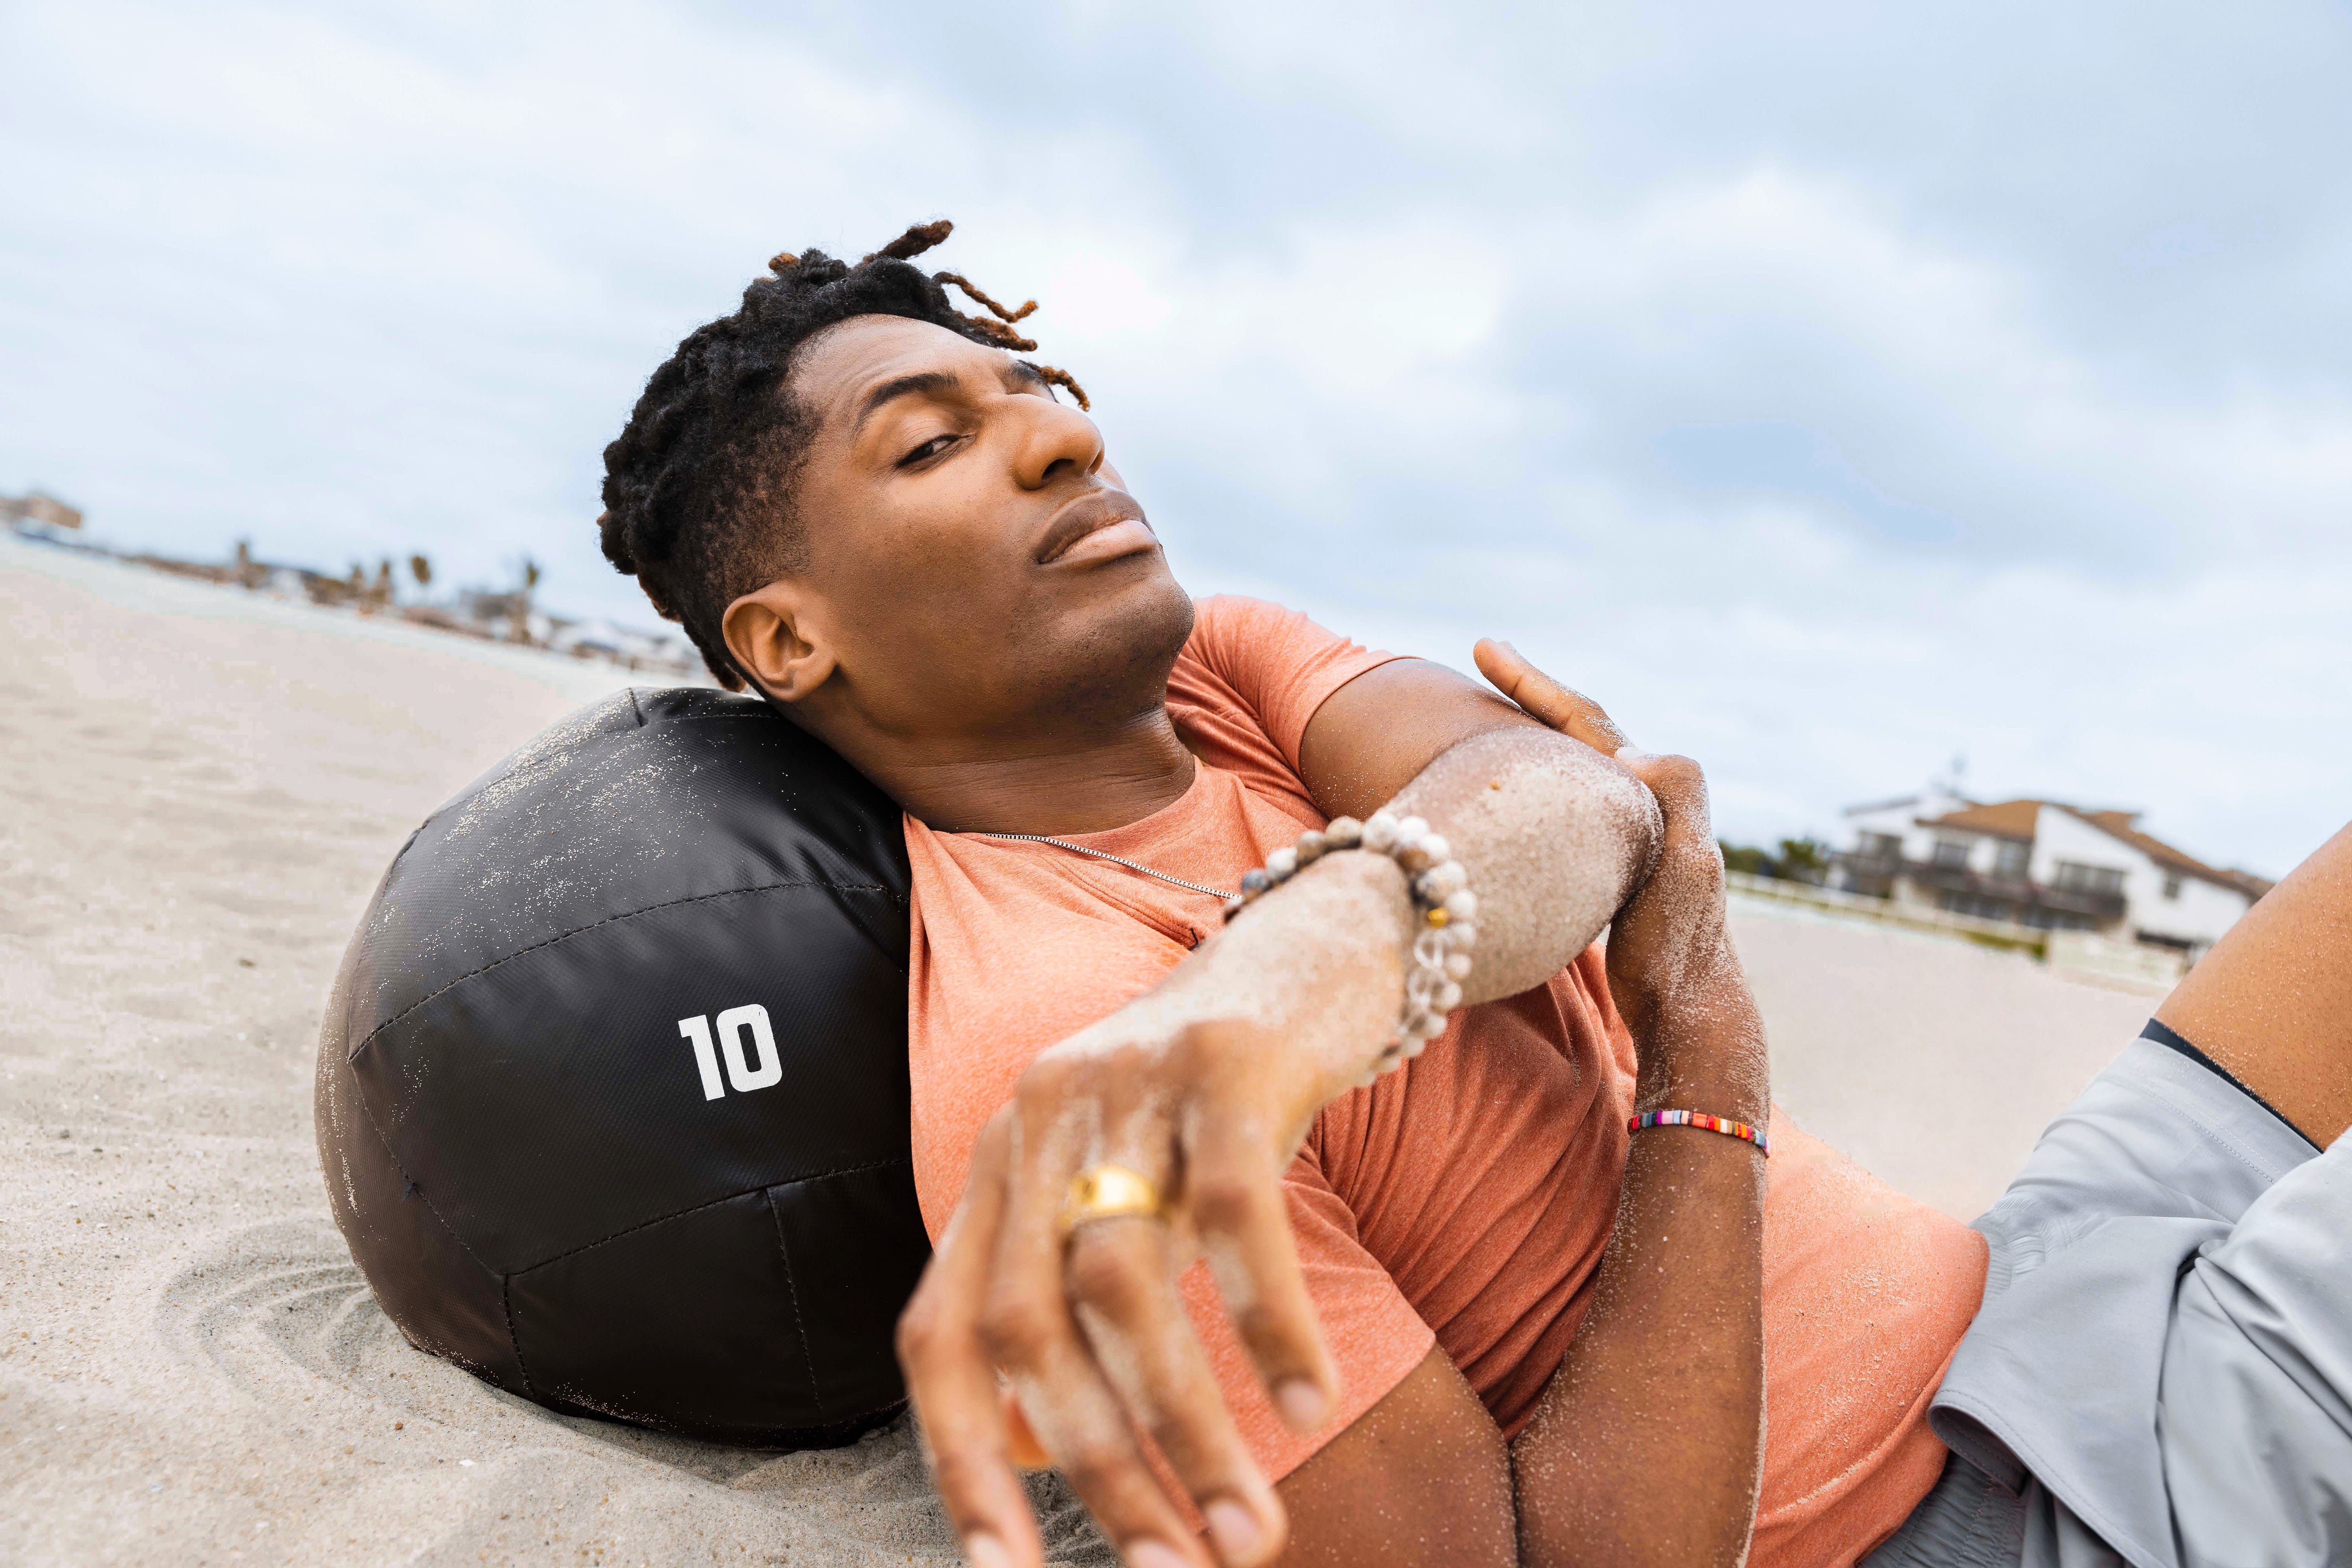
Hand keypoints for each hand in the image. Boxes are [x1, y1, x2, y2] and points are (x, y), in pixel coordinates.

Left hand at [898, 1016, 1347, 1567]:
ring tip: (1248, 1531)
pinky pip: (1232, 1210)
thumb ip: (1069, 1298)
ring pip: (1125, 1281)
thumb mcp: (1125, 1187)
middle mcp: (1040, 1122)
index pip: (939, 1335)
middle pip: (1028, 1323)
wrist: (1312, 945)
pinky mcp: (1224, 1059)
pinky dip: (1268, 1321)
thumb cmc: (1215, 1102)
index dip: (959, 1463)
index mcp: (1001, 1168)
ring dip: (1187, 1427)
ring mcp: (1128, 1084)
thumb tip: (1029, 1453)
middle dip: (1098, 1470)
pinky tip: (1309, 1404)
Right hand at [1473, 640, 1762, 1117]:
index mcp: (1650, 790)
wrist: (1685, 1010)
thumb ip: (1677, 795)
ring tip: (1485, 715)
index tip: (1485, 649)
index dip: (1534, 682)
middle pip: (1575, 731)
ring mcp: (1621, 835)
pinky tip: (1506, 795)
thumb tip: (1630, 751)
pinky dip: (1530, 784)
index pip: (1585, 719)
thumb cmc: (1678, 946)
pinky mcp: (1604, 868)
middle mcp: (1638, 803)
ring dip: (1528, 735)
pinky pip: (1560, 806)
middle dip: (1528, 694)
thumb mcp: (1686, 867)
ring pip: (1565, 767)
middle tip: (1483, 656)